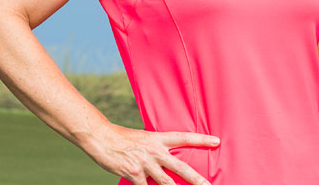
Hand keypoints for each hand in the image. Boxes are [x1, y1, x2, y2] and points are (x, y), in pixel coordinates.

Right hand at [90, 124, 219, 184]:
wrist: (103, 138)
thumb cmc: (123, 138)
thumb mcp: (144, 138)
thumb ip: (157, 148)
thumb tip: (167, 157)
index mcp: (158, 138)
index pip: (184, 138)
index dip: (201, 139)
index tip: (216, 141)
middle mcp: (154, 151)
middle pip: (181, 167)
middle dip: (197, 179)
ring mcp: (145, 164)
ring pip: (167, 183)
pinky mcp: (134, 174)